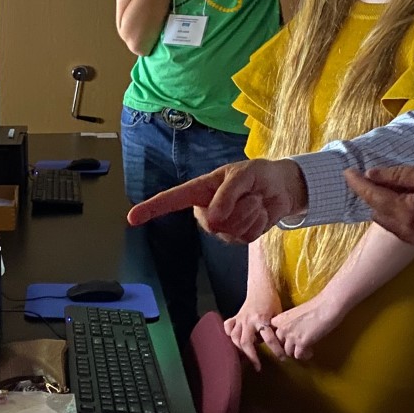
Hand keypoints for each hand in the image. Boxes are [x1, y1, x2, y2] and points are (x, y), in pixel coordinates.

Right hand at [127, 159, 307, 243]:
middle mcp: (206, 211)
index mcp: (200, 191)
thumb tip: (213, 219)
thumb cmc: (258, 175)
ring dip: (251, 213)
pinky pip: (245, 237)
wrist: (281, 188)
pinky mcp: (238, 238)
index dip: (152, 208)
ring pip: (231, 230)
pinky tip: (260, 213)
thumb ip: (226, 194)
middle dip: (237, 208)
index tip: (132, 218)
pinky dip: (259, 223)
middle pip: (211, 222)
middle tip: (249, 194)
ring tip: (256, 201)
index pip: (172, 199)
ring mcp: (222, 227)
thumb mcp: (243, 174)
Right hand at [224, 297, 283, 371]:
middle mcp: (249, 321)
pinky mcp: (235, 316)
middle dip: (252, 356)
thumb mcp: (278, 314)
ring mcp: (240, 319)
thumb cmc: (272, 300)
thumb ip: (276, 329)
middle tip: (257, 366)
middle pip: (246, 342)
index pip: (269, 339)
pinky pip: (228, 327)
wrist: (261, 286)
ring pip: (235, 337)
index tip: (282, 359)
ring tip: (247, 356)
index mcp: (262, 319)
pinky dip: (229, 334)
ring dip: (240, 349)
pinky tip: (234, 340)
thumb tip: (280, 345)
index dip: (276, 351)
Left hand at [270, 296, 342, 361]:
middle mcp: (282, 328)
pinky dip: (304, 355)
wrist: (325, 307)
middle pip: (279, 345)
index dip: (281, 338)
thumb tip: (290, 332)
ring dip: (296, 352)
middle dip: (288, 346)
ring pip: (288, 352)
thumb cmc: (314, 307)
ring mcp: (291, 336)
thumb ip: (289, 323)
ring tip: (304, 350)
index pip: (273, 334)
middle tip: (297, 346)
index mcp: (279, 319)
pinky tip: (310, 351)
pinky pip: (299, 356)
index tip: (287, 340)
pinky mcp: (302, 343)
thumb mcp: (294, 314)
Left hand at [345, 162, 413, 252]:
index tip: (346, 173)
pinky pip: (412, 234)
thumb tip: (372, 174)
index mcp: (411, 214)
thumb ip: (398, 176)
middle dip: (372, 197)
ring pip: (395, 228)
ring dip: (387, 210)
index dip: (358, 184)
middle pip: (381, 216)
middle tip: (369, 178)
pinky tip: (411, 205)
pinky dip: (406, 220)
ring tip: (387, 189)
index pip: (373, 198)